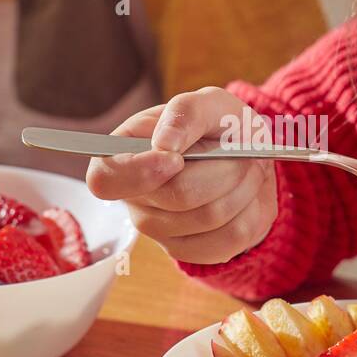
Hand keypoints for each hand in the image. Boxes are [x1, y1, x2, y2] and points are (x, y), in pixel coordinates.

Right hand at [85, 87, 277, 264]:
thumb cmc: (219, 128)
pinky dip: (252, 210)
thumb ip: (185, 112)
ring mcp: (159, 232)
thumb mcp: (210, 104)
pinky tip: (246, 196)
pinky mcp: (190, 252)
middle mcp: (134, 199)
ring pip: (211, 216)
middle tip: (239, 153)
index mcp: (123, 156)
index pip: (105, 179)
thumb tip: (164, 142)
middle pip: (179, 196)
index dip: (140, 172)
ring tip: (246, 169)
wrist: (248, 159)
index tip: (176, 158)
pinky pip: (231, 238)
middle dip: (223, 168)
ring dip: (243, 187)